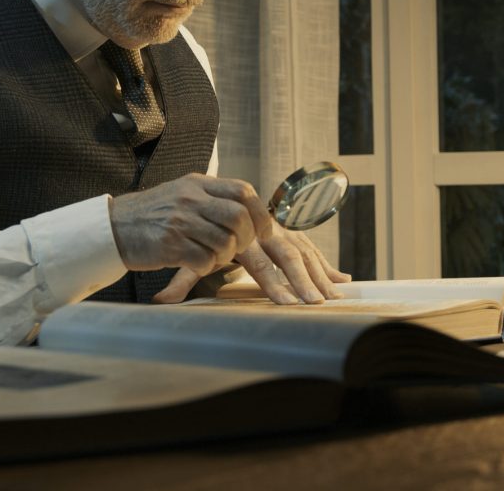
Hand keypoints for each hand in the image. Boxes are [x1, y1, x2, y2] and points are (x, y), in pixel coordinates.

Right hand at [109, 174, 271, 276]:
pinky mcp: (170, 245)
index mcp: (198, 184)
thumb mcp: (182, 192)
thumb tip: (247, 208)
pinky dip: (207, 267)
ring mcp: (180, 222)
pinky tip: (197, 263)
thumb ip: (211, 196)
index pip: (243, 190)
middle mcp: (190, 199)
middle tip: (239, 248)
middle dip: (246, 238)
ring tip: (214, 256)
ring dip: (226, 256)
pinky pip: (204, 261)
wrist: (113, 227)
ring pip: (225, 242)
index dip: (259, 213)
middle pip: (238, 217)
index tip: (263, 230)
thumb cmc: (152, 214)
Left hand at [153, 222, 351, 303]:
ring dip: (321, 275)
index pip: (261, 263)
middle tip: (314, 303)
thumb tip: (160, 302)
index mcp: (242, 237)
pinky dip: (328, 266)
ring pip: (305, 252)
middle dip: (304, 281)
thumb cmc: (203, 232)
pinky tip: (344, 281)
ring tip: (334, 297)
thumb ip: (181, 277)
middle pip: (289, 256)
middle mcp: (265, 232)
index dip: (274, 284)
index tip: (287, 303)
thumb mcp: (191, 254)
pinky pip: (311, 250)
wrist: (215, 199)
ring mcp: (280, 232)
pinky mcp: (290, 235)